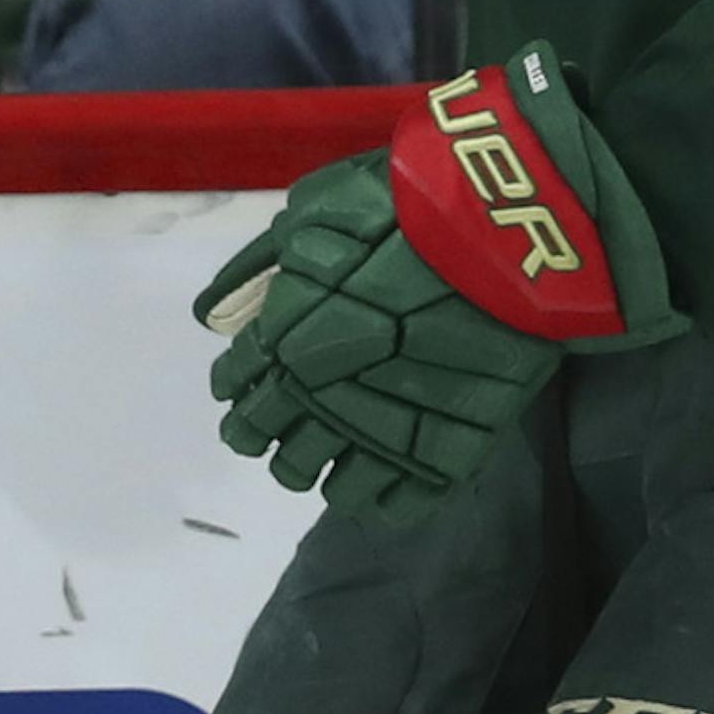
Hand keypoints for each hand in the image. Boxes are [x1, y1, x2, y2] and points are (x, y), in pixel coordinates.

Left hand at [197, 48, 682, 520]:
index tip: (257, 370)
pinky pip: (391, 506)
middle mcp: (316, 400)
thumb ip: (256, 270)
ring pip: (323, 486)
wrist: (502, 232)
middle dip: (274, 426)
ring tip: (347, 435)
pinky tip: (386, 465)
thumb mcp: (311, 212)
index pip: (236, 386)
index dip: (242, 378)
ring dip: (324, 463)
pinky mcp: (439, 460)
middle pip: (268, 445)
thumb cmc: (403, 207)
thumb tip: (211, 317)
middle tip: (300, 404)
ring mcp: (379, 436)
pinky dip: (381, 495)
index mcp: (280, 340)